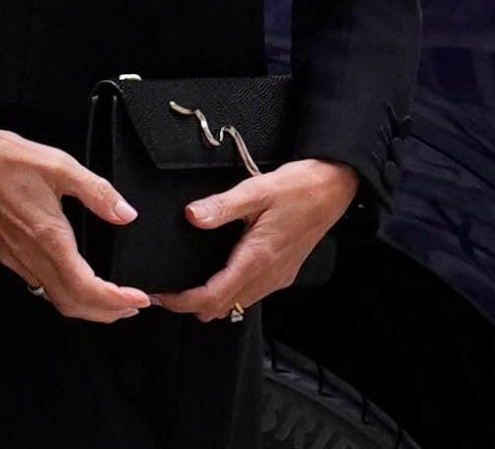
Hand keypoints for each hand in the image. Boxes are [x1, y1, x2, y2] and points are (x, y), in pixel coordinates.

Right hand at [0, 123, 150, 322]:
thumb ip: (97, 191)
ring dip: (81, 301)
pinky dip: (55, 285)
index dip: (116, 302)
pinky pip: (30, 278)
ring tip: (104, 293)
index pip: (87, 290)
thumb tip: (125, 213)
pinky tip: (64, 268)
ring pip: (49, 294)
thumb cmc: (4, 159)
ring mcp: (10, 258)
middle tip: (129, 305)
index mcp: (48, 239)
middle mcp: (28, 257)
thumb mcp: (60, 165)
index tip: (138, 301)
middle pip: (70, 304)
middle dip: (104, 311)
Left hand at [152, 158, 358, 321]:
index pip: (213, 297)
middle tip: (168, 291)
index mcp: (257, 258)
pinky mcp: (283, 273)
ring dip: (212, 300)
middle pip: (222, 307)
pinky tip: (221, 273)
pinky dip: (230, 292)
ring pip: (237, 304)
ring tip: (188, 283)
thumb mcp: (257, 190)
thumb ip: (222, 205)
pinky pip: (252, 294)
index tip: (161, 296)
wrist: (333, 188)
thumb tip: (191, 216)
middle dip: (192, 305)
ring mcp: (277, 277)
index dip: (183, 301)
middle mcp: (268, 275)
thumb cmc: (299, 187)